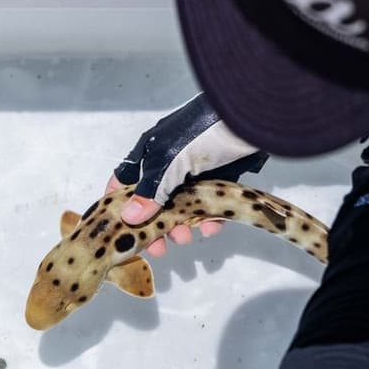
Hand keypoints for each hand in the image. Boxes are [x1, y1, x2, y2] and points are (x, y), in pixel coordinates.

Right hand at [109, 94, 268, 258]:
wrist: (249, 122)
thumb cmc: (203, 134)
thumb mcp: (170, 162)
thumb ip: (150, 190)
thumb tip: (129, 216)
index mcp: (149, 154)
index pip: (125, 182)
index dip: (119, 207)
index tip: (120, 232)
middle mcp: (168, 165)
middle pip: (153, 203)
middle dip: (155, 225)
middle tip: (160, 247)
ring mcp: (193, 173)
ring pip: (181, 208)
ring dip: (182, 226)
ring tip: (188, 237)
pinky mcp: (218, 180)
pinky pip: (207, 206)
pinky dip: (207, 219)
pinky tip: (211, 227)